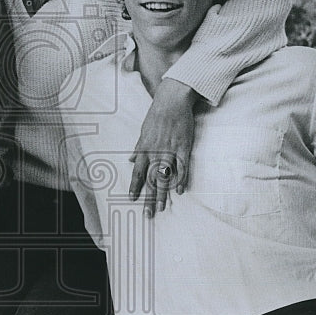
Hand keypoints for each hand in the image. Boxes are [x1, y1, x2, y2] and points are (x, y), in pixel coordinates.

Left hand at [129, 78, 197, 216]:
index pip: (138, 171)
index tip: (132, 198)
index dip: (135, 185)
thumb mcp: (143, 131)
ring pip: (166, 176)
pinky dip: (182, 179)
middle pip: (152, 179)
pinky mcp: (184, 147)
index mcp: (144, 148)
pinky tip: (180, 191)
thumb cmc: (156, 115)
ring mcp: (170, 150)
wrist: (172, 100)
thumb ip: (138, 147)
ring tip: (161, 208)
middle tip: (148, 214)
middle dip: (149, 197)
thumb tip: (130, 160)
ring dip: (163, 193)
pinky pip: (183, 167)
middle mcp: (156, 152)